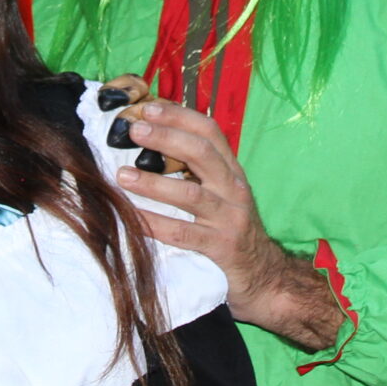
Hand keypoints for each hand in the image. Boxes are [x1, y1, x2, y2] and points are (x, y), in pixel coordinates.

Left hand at [112, 97, 342, 351]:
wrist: (264, 277)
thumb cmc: (232, 229)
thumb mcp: (221, 193)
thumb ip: (197, 170)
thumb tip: (153, 138)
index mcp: (231, 171)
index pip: (209, 133)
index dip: (179, 116)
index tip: (148, 108)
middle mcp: (233, 190)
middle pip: (201, 154)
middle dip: (166, 138)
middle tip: (133, 130)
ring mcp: (229, 219)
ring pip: (191, 194)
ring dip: (153, 183)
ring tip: (122, 175)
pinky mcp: (220, 248)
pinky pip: (183, 234)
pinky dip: (155, 224)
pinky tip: (131, 219)